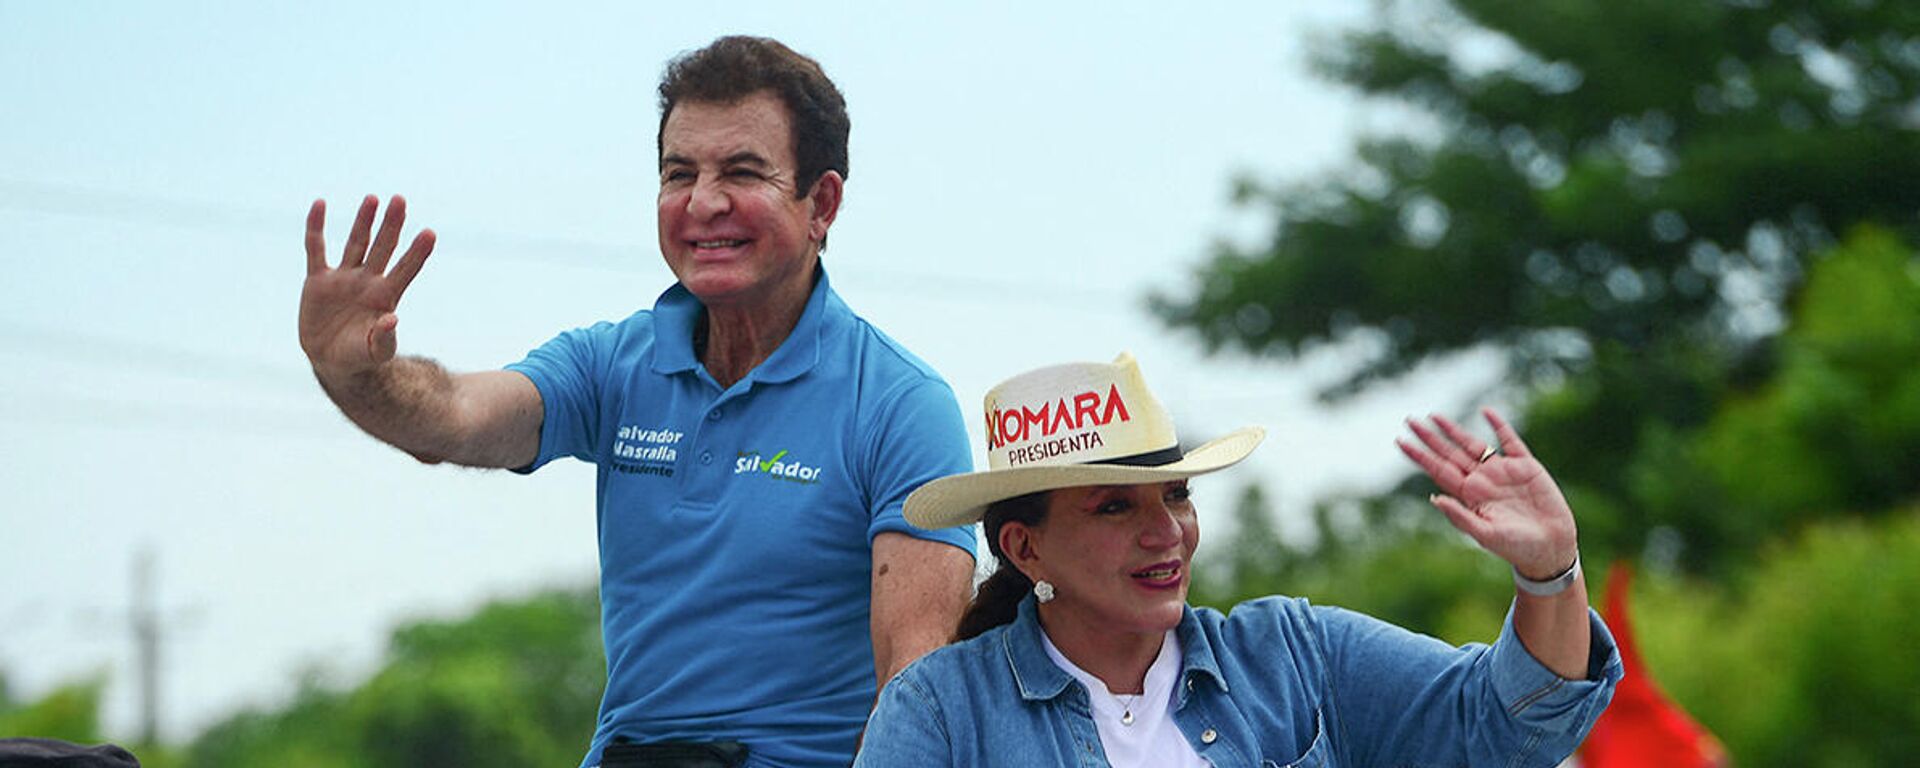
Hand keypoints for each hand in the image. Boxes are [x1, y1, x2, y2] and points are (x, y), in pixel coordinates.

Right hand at [300, 195, 435, 378]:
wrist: (331, 359)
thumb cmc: (360, 356)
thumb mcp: (375, 351)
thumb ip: (384, 338)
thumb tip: (392, 319)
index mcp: (386, 296)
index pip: (405, 269)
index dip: (417, 253)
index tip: (430, 233)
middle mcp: (368, 281)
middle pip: (383, 247)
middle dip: (391, 225)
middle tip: (400, 200)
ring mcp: (344, 277)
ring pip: (356, 243)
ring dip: (363, 221)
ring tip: (373, 199)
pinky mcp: (318, 279)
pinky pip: (316, 248)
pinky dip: (316, 228)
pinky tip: (320, 204)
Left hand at [1397, 408, 1577, 579]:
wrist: (1550, 547)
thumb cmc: (1515, 546)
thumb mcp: (1485, 533)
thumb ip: (1460, 517)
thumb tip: (1433, 498)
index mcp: (1469, 495)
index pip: (1438, 470)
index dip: (1420, 456)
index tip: (1400, 441)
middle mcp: (1482, 479)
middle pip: (1450, 453)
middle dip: (1430, 438)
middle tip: (1409, 421)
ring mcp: (1502, 471)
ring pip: (1473, 444)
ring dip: (1454, 430)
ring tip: (1434, 416)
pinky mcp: (1526, 466)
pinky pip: (1510, 440)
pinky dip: (1499, 425)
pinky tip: (1486, 412)